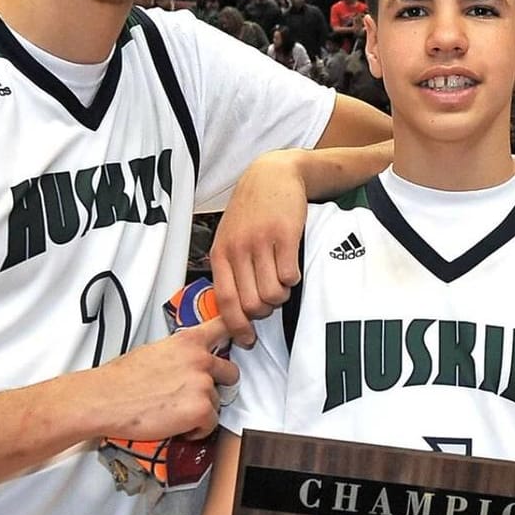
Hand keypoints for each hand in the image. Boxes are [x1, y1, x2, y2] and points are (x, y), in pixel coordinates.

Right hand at [81, 320, 236, 442]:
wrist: (105, 400)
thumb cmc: (121, 379)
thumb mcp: (155, 351)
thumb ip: (180, 353)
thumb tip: (188, 360)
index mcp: (188, 341)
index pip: (225, 326)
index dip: (240, 329)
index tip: (247, 332)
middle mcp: (200, 359)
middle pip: (231, 372)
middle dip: (218, 385)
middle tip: (195, 394)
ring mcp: (203, 384)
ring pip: (218, 401)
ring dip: (202, 409)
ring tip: (176, 411)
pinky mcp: (202, 409)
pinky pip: (211, 423)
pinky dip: (197, 429)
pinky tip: (177, 425)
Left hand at [211, 150, 306, 346]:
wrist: (272, 175)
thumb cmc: (251, 211)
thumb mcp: (229, 237)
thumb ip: (229, 269)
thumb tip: (233, 310)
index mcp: (221, 253)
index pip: (226, 301)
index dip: (237, 327)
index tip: (248, 339)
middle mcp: (238, 249)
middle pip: (252, 304)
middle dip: (265, 311)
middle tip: (271, 300)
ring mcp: (262, 242)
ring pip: (273, 294)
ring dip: (281, 295)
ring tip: (281, 281)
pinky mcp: (285, 236)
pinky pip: (290, 276)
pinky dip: (294, 279)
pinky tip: (291, 267)